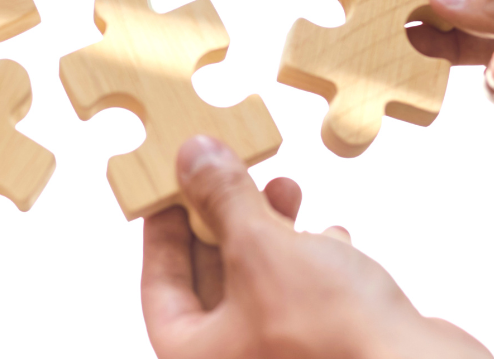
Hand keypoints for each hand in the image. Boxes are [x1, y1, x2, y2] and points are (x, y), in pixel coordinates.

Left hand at [142, 135, 488, 358]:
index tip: (172, 187)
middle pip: (214, 280)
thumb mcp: (261, 248)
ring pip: (263, 283)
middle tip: (236, 173)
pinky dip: (313, 261)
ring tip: (288, 187)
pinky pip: (306, 300)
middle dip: (227, 218)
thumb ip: (223, 199)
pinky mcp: (332, 353)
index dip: (164, 231)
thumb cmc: (332, 335)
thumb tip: (192, 155)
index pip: (161, 288)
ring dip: (272, 230)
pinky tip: (332, 236)